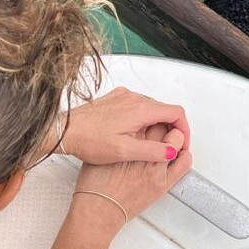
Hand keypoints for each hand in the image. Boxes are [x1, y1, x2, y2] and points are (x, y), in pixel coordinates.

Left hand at [58, 87, 190, 164]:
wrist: (64, 130)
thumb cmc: (88, 139)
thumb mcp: (124, 151)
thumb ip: (152, 151)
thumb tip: (171, 151)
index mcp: (140, 109)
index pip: (176, 113)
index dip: (183, 130)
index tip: (181, 143)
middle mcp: (134, 98)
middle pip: (165, 110)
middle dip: (171, 128)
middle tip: (167, 147)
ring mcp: (123, 97)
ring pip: (151, 108)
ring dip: (156, 124)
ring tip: (149, 143)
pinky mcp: (114, 99)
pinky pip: (137, 106)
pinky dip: (142, 119)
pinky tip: (132, 133)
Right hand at [72, 124, 192, 225]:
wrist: (98, 210)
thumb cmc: (95, 184)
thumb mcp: (102, 152)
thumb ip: (119, 139)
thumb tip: (129, 132)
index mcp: (128, 141)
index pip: (148, 118)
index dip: (151, 117)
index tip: (150, 119)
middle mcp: (143, 152)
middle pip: (162, 126)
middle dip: (163, 124)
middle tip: (161, 127)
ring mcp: (155, 168)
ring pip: (176, 140)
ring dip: (175, 136)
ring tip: (170, 139)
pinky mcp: (163, 183)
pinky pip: (183, 163)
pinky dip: (183, 154)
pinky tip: (178, 154)